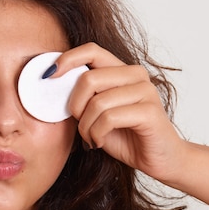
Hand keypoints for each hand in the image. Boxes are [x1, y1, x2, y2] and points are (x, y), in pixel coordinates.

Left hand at [53, 43, 186, 182]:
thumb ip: (83, 97)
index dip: (67, 59)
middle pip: (88, 78)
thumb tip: (53, 83)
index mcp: (122, 70)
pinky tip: (99, 141)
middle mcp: (136, 75)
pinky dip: (97, 133)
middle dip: (76, 106)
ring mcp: (145, 91)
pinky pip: (109, 118)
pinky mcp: (149, 112)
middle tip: (80, 124)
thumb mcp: (96, 113)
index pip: (92, 50)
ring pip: (97, 102)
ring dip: (86, 126)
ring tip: (91, 137)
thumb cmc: (126, 136)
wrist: (159, 159)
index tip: (49, 76)